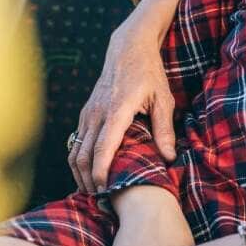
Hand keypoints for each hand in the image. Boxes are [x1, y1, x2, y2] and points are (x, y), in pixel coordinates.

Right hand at [71, 0, 178, 192]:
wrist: (128, 48)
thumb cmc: (149, 73)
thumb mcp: (163, 98)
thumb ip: (164, 128)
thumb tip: (169, 157)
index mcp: (117, 110)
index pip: (104, 147)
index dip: (101, 171)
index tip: (104, 189)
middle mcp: (97, 113)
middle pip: (84, 154)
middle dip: (88, 179)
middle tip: (100, 197)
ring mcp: (88, 113)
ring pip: (76, 149)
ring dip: (80, 172)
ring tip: (92, 189)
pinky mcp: (86, 113)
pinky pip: (76, 141)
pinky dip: (78, 159)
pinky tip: (87, 172)